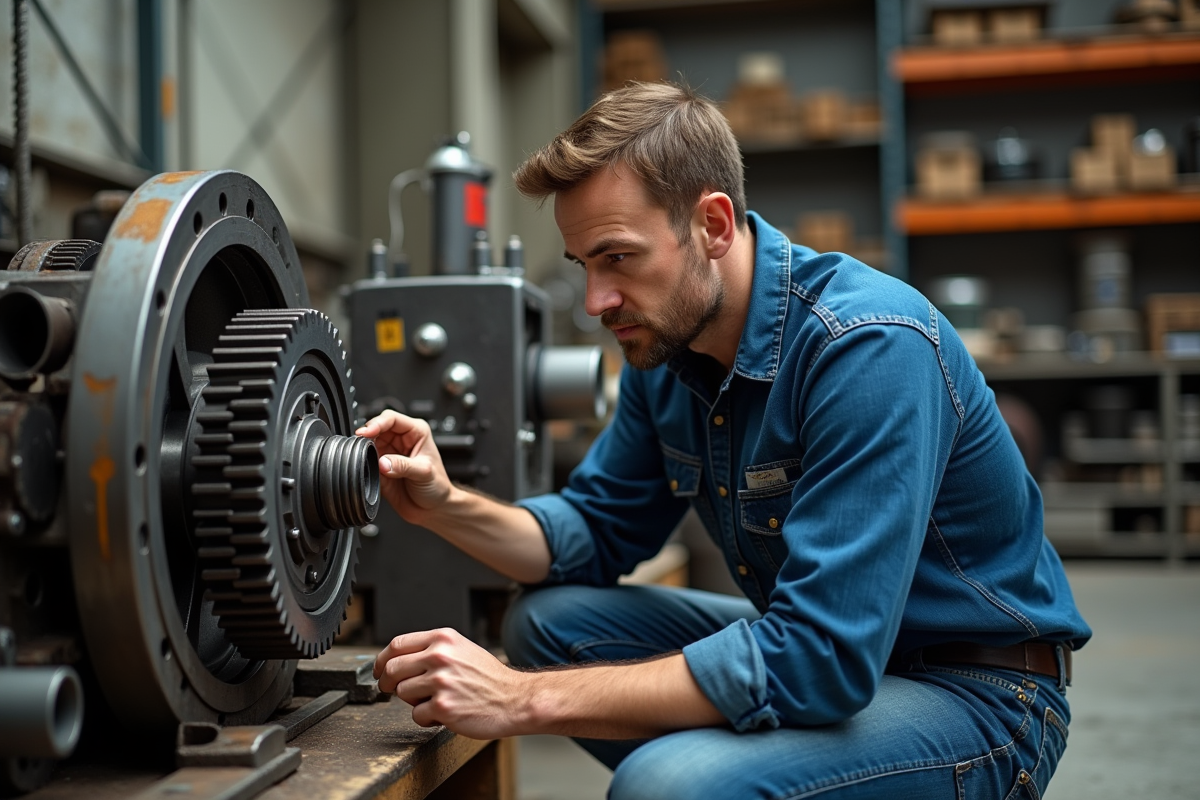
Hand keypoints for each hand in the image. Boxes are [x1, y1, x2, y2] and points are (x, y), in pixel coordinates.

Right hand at [356, 411, 451, 523]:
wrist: (433, 509)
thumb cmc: (438, 486)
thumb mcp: (424, 473)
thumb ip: (403, 466)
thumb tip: (382, 463)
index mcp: (415, 432)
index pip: (391, 419)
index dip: (377, 423)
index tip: (366, 433)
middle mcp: (400, 440)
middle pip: (376, 429)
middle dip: (367, 436)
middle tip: (360, 446)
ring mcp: (388, 454)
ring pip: (367, 444)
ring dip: (362, 450)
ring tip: (363, 459)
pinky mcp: (379, 468)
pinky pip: (364, 461)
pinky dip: (360, 464)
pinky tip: (364, 469)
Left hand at [373, 628, 529, 739]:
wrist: (515, 699)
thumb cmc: (489, 678)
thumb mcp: (462, 649)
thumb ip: (433, 649)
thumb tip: (399, 659)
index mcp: (443, 639)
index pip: (397, 644)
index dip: (381, 659)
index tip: (379, 670)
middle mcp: (440, 656)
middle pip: (392, 668)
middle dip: (387, 683)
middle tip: (393, 690)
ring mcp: (441, 681)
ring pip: (402, 692)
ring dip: (413, 701)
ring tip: (435, 700)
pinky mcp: (443, 707)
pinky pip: (416, 714)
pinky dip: (426, 718)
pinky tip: (444, 713)